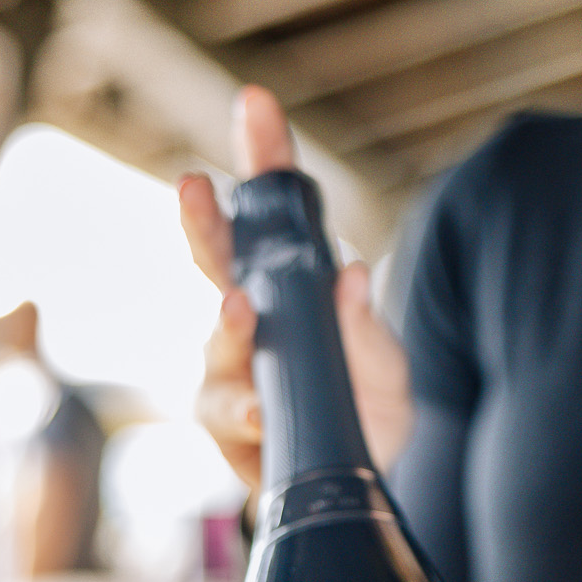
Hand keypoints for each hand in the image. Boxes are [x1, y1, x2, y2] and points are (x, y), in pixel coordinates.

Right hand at [179, 86, 415, 487]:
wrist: (367, 475)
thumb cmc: (367, 402)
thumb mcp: (384, 364)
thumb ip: (365, 330)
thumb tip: (349, 278)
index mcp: (282, 288)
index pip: (268, 213)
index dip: (261, 157)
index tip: (257, 105)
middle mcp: (245, 325)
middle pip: (214, 265)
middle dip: (204, 224)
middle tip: (197, 187)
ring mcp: (231, 377)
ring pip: (214, 347)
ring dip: (227, 329)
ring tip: (243, 312)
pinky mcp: (230, 434)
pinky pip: (227, 418)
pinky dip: (244, 409)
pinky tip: (261, 410)